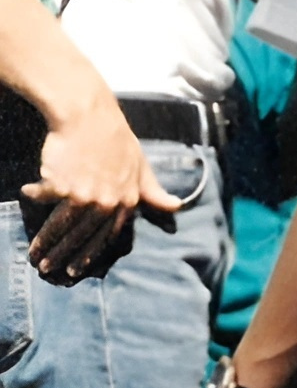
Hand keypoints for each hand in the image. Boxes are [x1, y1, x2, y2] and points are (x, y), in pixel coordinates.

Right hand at [23, 100, 170, 283]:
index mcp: (127, 201)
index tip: (77, 269)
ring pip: (61, 226)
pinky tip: (27, 196)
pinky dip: (34, 196)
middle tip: (48, 269)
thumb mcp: (142, 166)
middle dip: (63, 256)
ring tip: (34, 255)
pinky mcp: (62, 184)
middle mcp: (107, 202)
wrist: (90, 117)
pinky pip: (43, 197)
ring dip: (45, 242)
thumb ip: (154, 191)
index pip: (108, 237)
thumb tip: (177, 206)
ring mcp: (84, 195)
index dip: (90, 254)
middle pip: (82, 236)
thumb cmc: (117, 140)